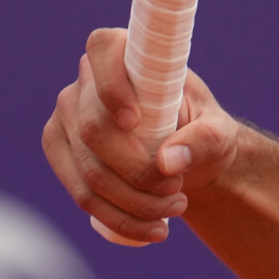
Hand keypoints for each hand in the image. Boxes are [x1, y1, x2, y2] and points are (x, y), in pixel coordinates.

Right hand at [42, 29, 244, 244]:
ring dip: (134, 202)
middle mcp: (85, 83)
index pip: (103, 49)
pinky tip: (154, 230)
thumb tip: (168, 162)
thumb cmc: (202, 132)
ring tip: (176, 208)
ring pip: (88, 171)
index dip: (111, 85)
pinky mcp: (59, 153)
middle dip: (139, 170)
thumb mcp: (220, 132)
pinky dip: (118, 218)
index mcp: (127, 55)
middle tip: (178, 187)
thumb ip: (204, 139)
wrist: (184, 158)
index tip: (135, 120)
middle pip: (94, 131)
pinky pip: (80, 194)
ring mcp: (65, 119)